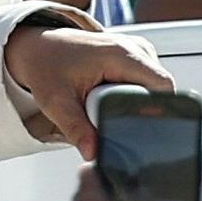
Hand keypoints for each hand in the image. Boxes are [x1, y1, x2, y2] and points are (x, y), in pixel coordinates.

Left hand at [2, 22, 176, 155]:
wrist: (38, 47)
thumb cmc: (47, 66)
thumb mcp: (56, 101)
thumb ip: (75, 128)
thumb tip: (93, 153)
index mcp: (122, 54)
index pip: (162, 87)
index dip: (156, 111)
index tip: (139, 130)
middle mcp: (135, 48)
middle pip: (160, 91)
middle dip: (141, 111)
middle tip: (109, 118)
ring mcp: (137, 51)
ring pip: (154, 89)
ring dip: (135, 104)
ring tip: (104, 105)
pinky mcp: (134, 58)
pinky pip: (146, 84)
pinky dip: (132, 95)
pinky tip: (109, 98)